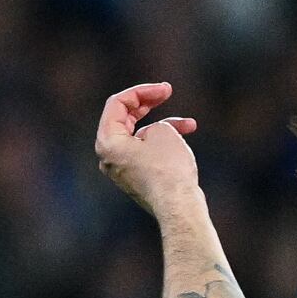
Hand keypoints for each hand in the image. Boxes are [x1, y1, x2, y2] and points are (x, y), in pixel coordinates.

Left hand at [94, 81, 200, 211]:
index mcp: (107, 141)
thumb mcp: (163, 132)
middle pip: (124, 119)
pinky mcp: (137, 180)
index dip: (142, 91)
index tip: (166, 90)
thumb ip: (155, 125)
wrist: (179, 208)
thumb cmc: (169, 169)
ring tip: (189, 125)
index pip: (118, 104)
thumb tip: (154, 136)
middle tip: (167, 92)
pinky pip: (147, 154)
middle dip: (148, 104)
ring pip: (140, 137)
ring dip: (163, 127)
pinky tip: (184, 145)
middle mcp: (108, 156)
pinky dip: (163, 145)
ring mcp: (122, 170)